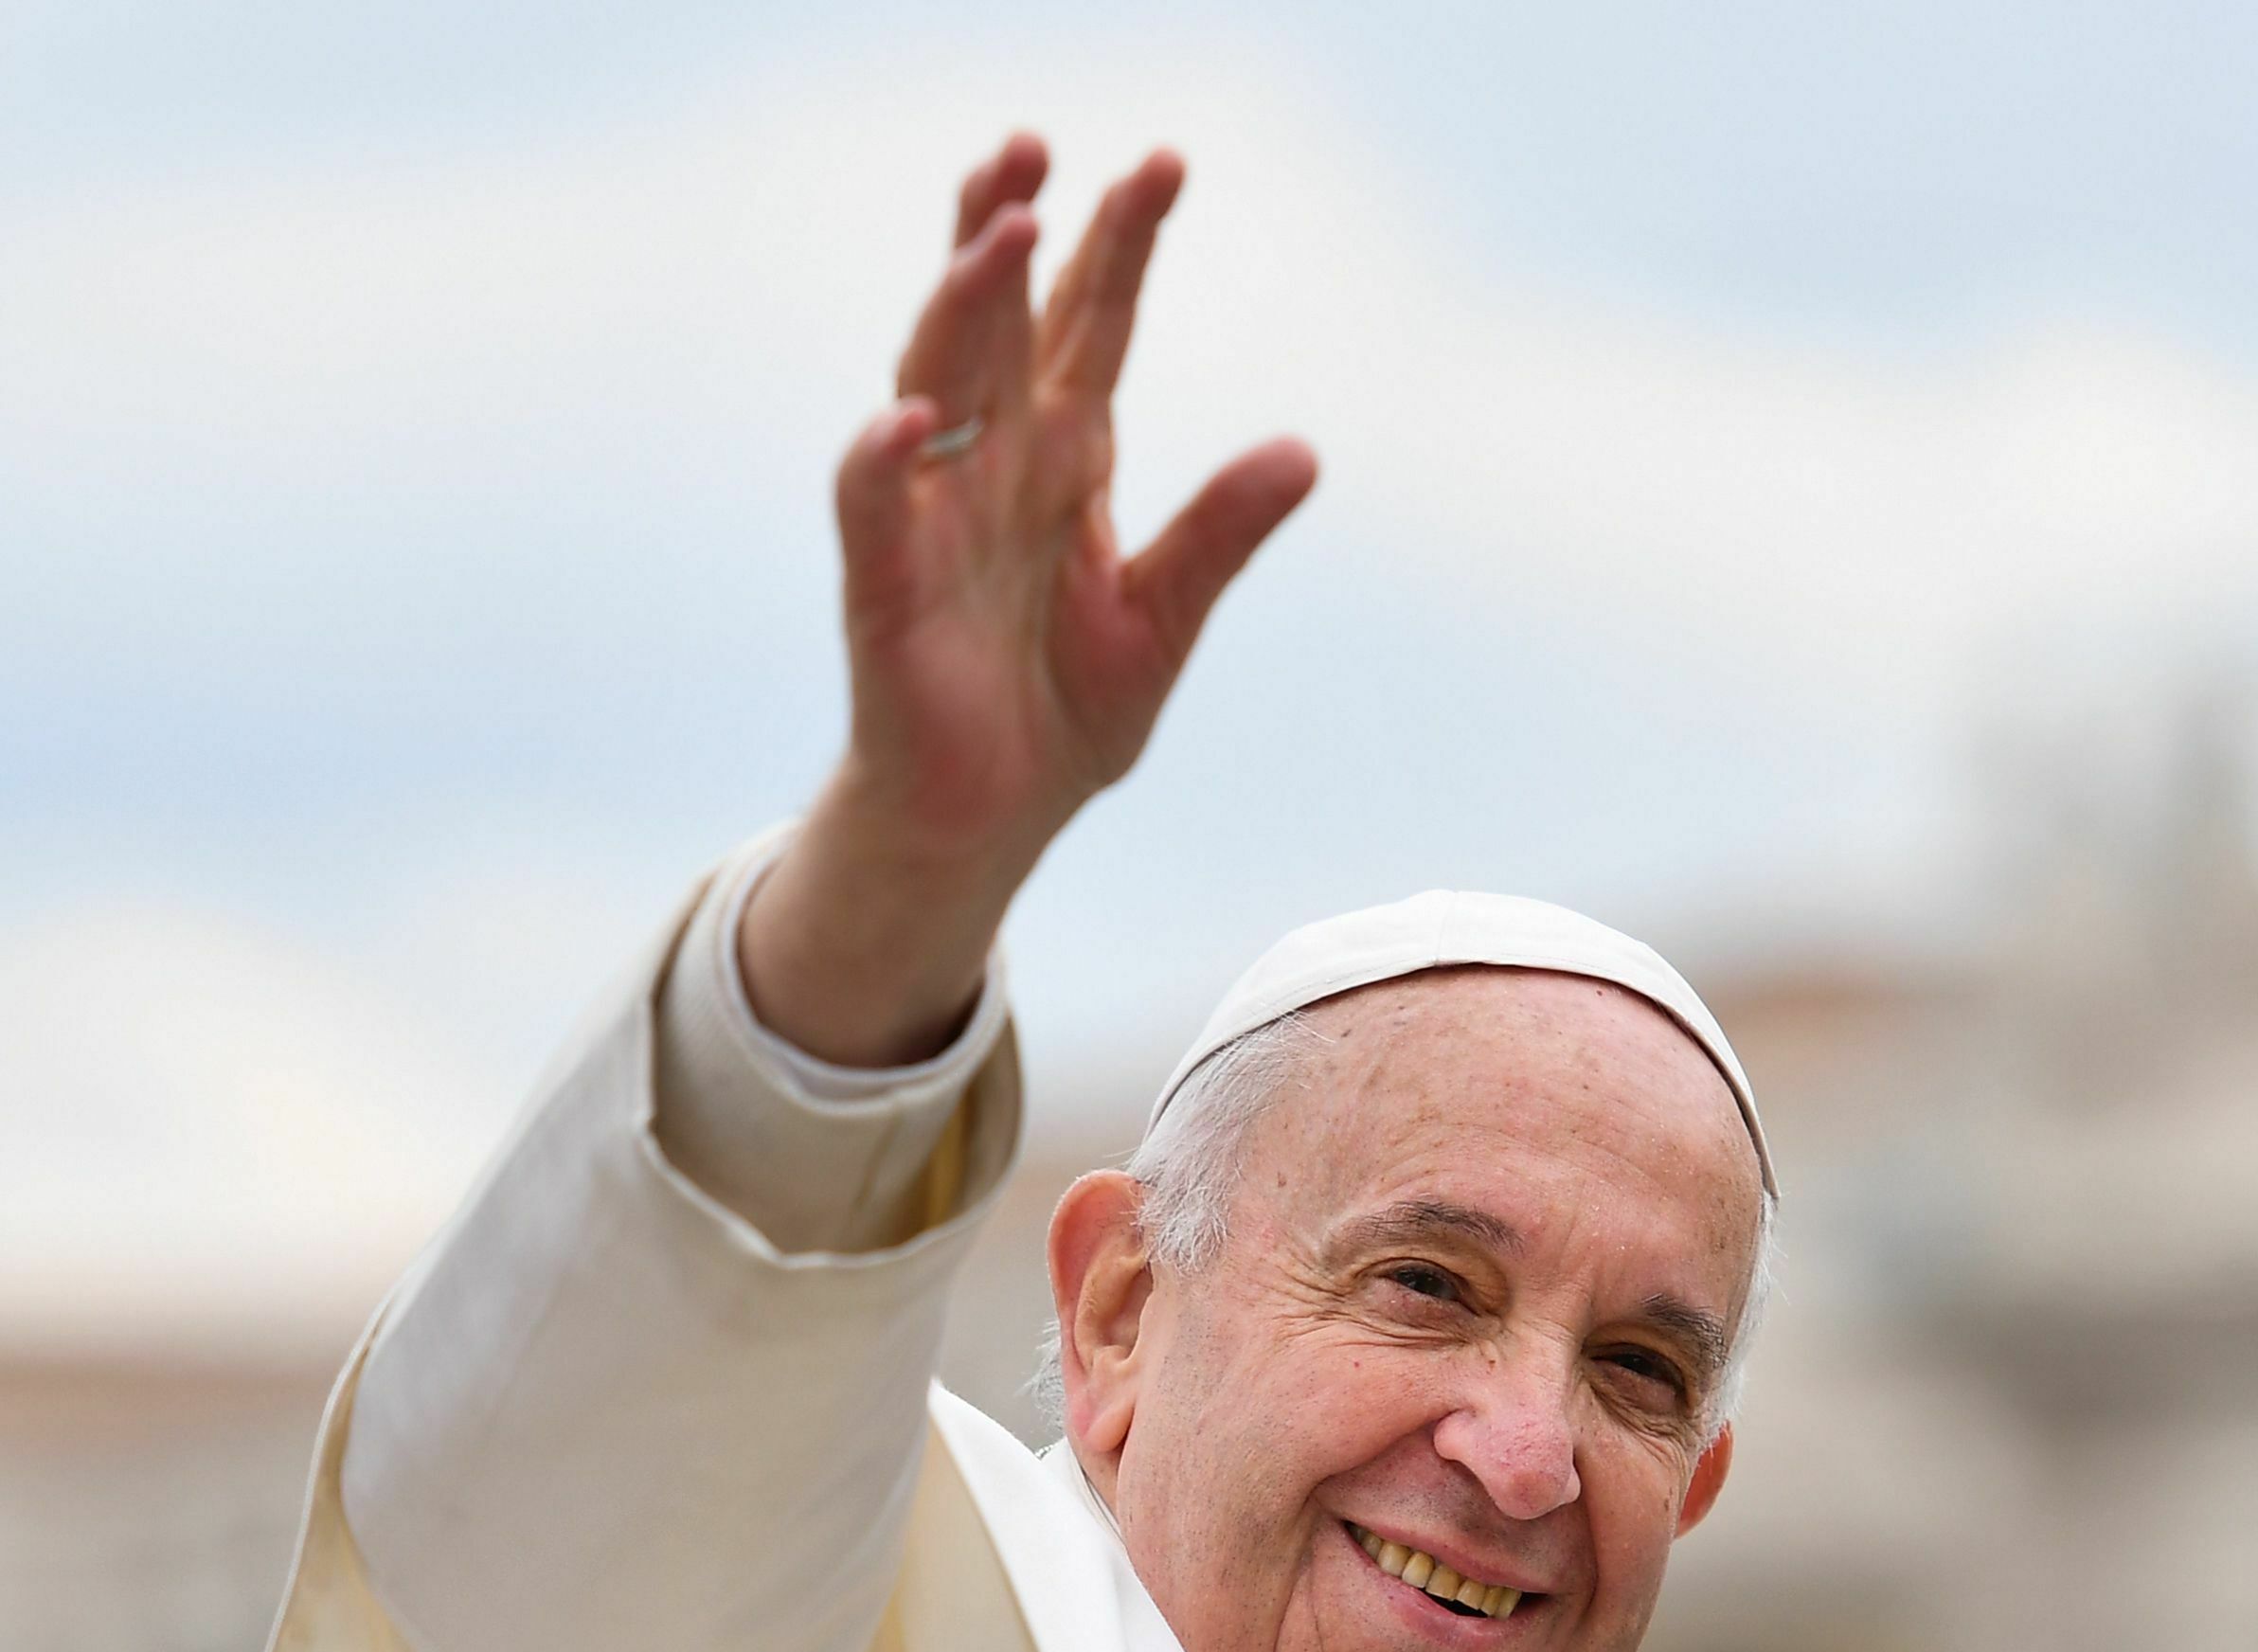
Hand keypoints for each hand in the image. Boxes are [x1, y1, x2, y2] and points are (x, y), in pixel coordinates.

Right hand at [746, 133, 1317, 1063]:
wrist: (991, 823)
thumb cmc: (1064, 712)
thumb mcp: (1166, 618)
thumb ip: (1222, 534)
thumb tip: (1305, 450)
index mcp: (1061, 462)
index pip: (1088, 330)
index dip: (1116, 248)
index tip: (1162, 165)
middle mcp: (989, 470)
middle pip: (997, 326)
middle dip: (1012, 234)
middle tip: (1036, 144)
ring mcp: (930, 523)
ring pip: (934, 386)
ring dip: (959, 307)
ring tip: (999, 230)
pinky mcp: (886, 596)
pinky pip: (876, 516)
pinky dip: (884, 464)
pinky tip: (907, 416)